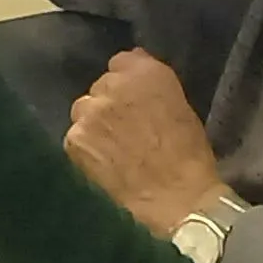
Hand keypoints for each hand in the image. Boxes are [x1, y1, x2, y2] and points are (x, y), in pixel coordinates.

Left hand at [64, 51, 226, 232]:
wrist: (175, 201)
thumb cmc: (188, 158)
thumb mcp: (180, 110)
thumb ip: (153, 89)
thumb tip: (135, 79)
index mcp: (146, 74)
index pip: (122, 62)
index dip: (126, 84)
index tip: (131, 100)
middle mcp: (113, 86)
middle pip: (100, 87)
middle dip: (109, 104)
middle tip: (122, 130)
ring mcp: (90, 112)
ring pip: (83, 111)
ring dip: (93, 125)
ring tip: (109, 150)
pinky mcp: (74, 139)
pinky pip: (74, 138)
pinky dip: (84, 150)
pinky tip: (101, 166)